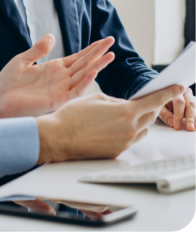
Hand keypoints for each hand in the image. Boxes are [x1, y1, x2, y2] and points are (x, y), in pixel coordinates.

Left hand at [0, 35, 114, 118]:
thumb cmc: (8, 84)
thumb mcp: (22, 60)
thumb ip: (38, 49)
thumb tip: (52, 35)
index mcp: (53, 68)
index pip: (77, 57)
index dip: (90, 49)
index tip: (104, 40)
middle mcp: (60, 79)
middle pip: (84, 63)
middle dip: (98, 52)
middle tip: (112, 40)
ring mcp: (60, 89)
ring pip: (84, 75)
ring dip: (97, 65)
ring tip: (111, 55)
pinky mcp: (57, 100)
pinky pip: (75, 90)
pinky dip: (85, 81)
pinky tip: (94, 71)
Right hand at [35, 84, 184, 163]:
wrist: (59, 137)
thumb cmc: (73, 115)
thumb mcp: (97, 98)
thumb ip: (116, 101)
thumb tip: (124, 106)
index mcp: (126, 112)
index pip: (154, 101)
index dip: (168, 93)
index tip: (179, 87)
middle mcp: (129, 129)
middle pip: (151, 116)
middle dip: (153, 106)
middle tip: (152, 98)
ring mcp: (124, 143)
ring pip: (142, 129)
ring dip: (140, 119)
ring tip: (128, 112)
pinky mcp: (117, 152)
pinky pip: (130, 139)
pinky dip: (127, 130)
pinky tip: (113, 125)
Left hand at [158, 87, 195, 130]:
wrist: (163, 96)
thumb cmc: (160, 100)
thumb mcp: (158, 106)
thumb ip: (164, 113)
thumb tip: (171, 122)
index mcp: (174, 89)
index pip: (179, 102)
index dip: (179, 115)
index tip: (177, 126)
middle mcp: (184, 92)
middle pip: (190, 104)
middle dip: (190, 117)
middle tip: (189, 128)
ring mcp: (191, 97)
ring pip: (195, 107)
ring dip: (195, 118)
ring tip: (194, 127)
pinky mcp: (194, 101)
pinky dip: (195, 117)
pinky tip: (195, 124)